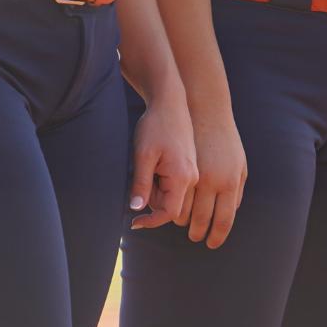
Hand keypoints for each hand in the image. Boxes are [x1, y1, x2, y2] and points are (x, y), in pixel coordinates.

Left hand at [129, 94, 197, 230]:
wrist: (170, 104)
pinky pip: (174, 185)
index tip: (134, 222)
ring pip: (170, 196)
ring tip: (151, 162)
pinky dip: (161, 180)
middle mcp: (192, 178)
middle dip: (152, 198)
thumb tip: (137, 210)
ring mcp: (192, 173)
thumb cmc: (155, 127)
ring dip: (156, 188)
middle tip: (144, 171)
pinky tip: (158, 161)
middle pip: (169, 205)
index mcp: (182, 177)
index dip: (151, 222)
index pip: (169, 213)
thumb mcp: (143, 155)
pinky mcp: (189, 168)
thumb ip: (141, 184)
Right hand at [179, 113, 246, 248]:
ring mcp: (192, 176)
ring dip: (181, 220)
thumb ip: (237, 189)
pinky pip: (171, 197)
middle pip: (200, 220)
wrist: (201, 110)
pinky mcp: (174, 170)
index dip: (217, 236)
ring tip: (183, 223)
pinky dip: (171, 205)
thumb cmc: (223, 139)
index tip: (211, 245)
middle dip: (196, 232)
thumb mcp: (239, 164)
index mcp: (229, 182)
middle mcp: (211, 181)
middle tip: (194, 238)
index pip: (224, 220)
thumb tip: (232, 211)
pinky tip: (172, 206)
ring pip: (182, 211)